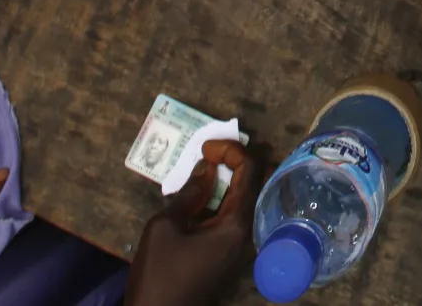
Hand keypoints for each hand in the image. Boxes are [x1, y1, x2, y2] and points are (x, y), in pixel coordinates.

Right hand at [125, 140, 262, 305]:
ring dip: (236, 177)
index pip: (251, 170)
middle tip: (213, 152)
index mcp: (238, 223)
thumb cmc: (160, 274)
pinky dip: (230, 196)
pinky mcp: (235, 253)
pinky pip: (241, 214)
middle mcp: (251, 231)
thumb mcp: (165, 227)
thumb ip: (189, 193)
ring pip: (253, 197)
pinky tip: (209, 192)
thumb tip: (207, 168)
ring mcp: (245, 244)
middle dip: (241, 159)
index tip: (203, 148)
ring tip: (211, 166)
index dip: (230, 149)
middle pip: (261, 181)